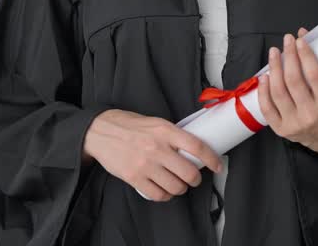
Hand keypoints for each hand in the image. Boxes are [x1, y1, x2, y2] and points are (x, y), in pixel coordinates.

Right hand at [81, 108, 223, 201]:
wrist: (100, 131)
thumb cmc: (129, 126)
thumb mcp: (155, 123)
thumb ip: (173, 135)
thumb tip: (193, 149)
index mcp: (165, 131)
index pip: (197, 146)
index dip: (212, 159)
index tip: (217, 165)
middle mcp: (157, 148)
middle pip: (188, 173)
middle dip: (195, 179)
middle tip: (193, 178)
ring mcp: (145, 164)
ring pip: (175, 187)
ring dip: (180, 189)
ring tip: (177, 184)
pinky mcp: (134, 177)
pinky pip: (158, 194)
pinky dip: (165, 195)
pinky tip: (164, 190)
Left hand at [258, 28, 317, 160]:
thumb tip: (302, 33)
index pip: (315, 75)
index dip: (306, 56)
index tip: (299, 40)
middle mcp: (311, 115)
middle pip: (294, 80)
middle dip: (288, 57)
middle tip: (286, 41)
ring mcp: (294, 123)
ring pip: (278, 92)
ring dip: (274, 68)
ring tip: (273, 53)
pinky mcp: (280, 129)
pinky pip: (267, 107)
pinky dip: (263, 90)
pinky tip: (264, 75)